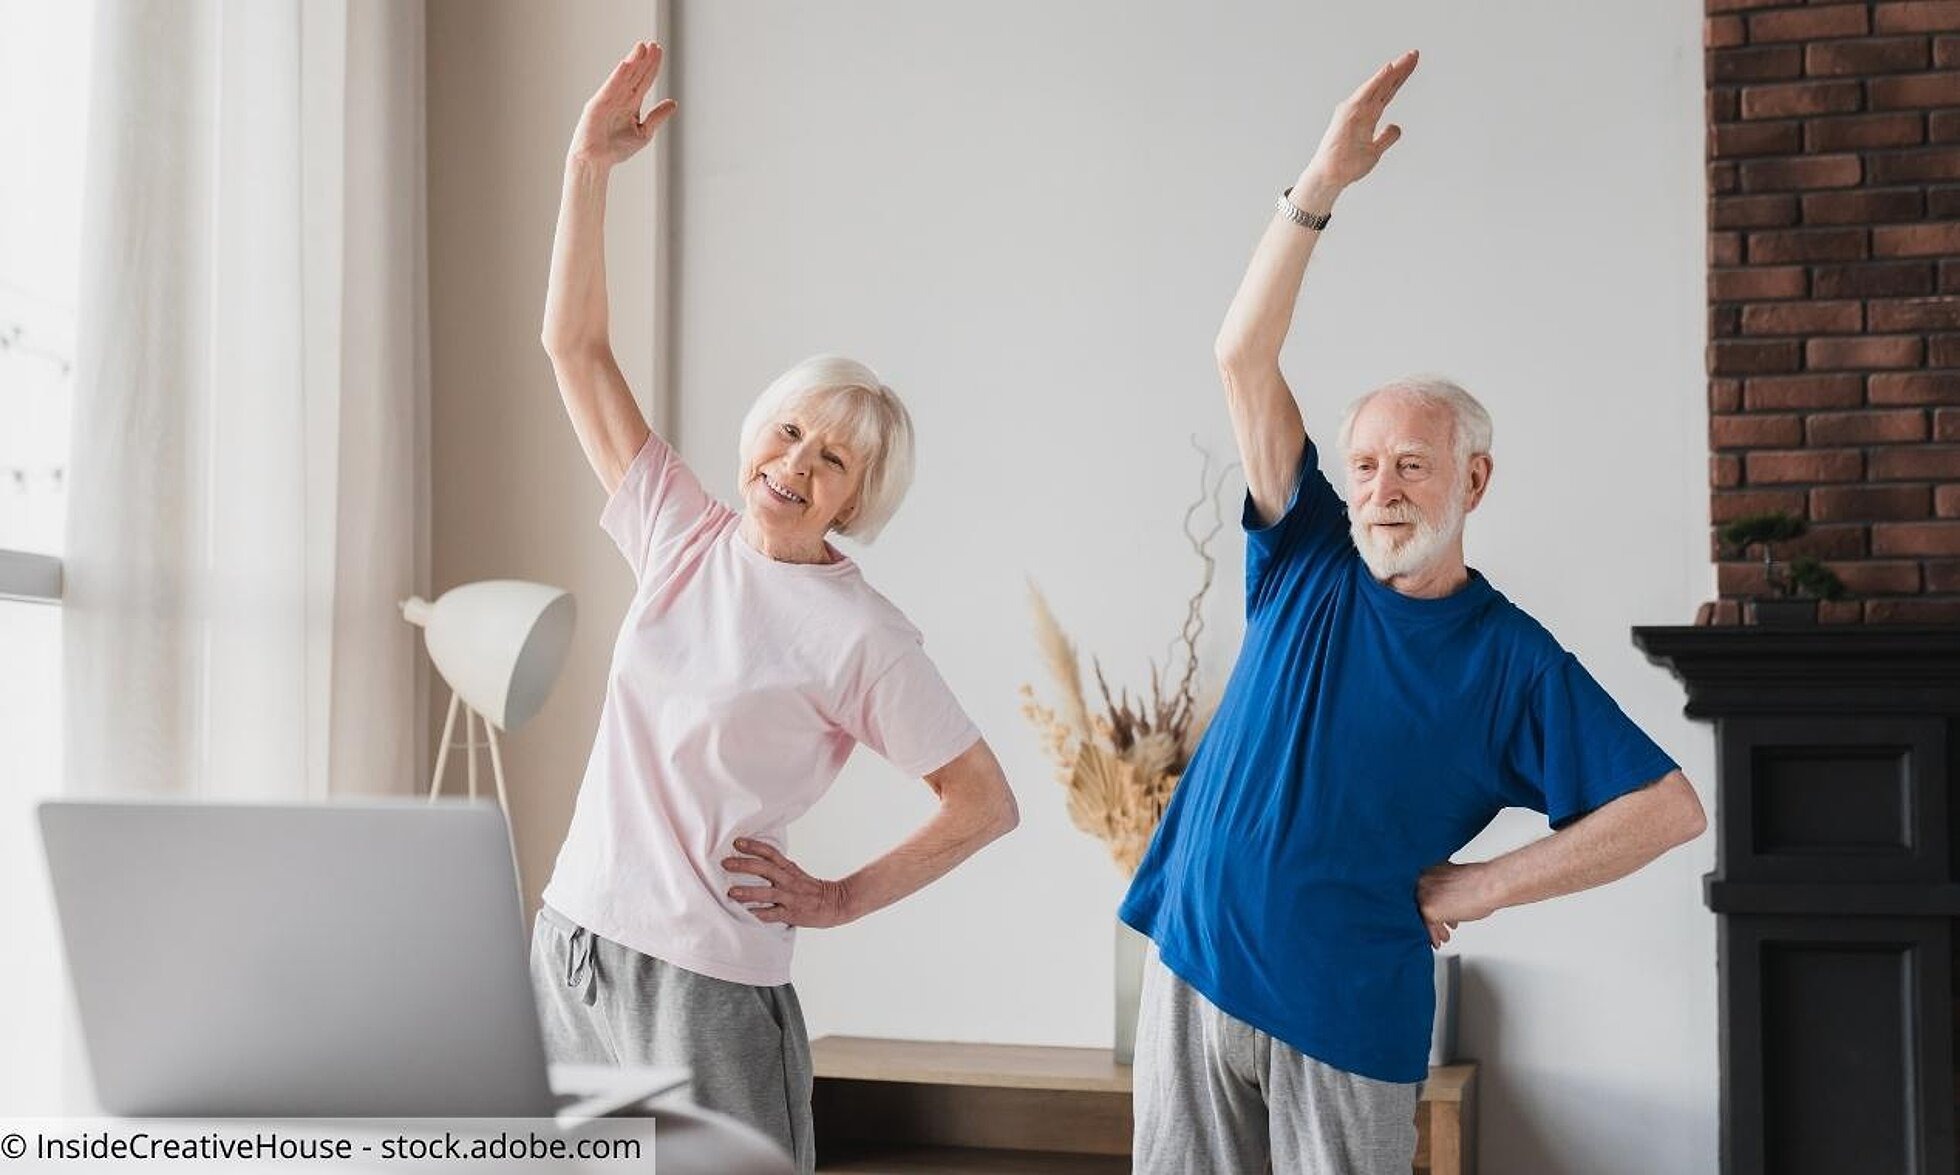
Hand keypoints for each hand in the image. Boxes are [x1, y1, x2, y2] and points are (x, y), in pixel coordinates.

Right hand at [569, 41, 676, 168]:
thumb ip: (657, 117)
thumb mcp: (644, 132)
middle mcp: (620, 98)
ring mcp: (608, 99)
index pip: (644, 80)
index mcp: (631, 103)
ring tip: (642, 47)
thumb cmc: (615, 148)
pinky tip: (627, 64)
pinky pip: (610, 87)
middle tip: (653, 45)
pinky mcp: (597, 104)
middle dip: (644, 60)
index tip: (659, 51)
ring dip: (632, 62)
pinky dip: (618, 76)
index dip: (652, 66)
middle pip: (635, 75)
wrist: (596, 161)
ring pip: (623, 77)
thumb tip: (673, 102)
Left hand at [724, 839, 855, 928]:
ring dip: (748, 892)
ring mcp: (790, 897)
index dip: (754, 846)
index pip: (770, 853)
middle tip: (725, 863)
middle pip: (765, 869)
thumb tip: (753, 862)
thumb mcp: (796, 873)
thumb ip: (778, 868)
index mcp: (789, 868)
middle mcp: (789, 880)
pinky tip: (746, 915)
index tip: (736, 842)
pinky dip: (759, 914)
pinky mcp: (791, 913)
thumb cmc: (811, 889)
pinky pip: (773, 914)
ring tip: (731, 892)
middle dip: (744, 865)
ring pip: (767, 892)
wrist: (835, 903)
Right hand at [1304, 50, 1417, 191]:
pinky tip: (1389, 68)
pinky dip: (1378, 79)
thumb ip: (1387, 138)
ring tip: (1408, 56)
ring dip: (1394, 70)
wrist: (1331, 175)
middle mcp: (1362, 108)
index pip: (1388, 92)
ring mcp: (1355, 108)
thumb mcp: (1375, 151)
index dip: (1400, 78)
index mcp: (1368, 116)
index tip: (1412, 64)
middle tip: (1414, 54)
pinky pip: (1367, 92)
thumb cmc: (1347, 164)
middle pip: (1386, 85)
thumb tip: (1396, 127)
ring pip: (1379, 84)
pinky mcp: (1350, 111)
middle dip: (1401, 69)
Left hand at [1417, 859, 1495, 948]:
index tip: (1438, 911)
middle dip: (1434, 916)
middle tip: (1441, 925)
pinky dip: (1434, 935)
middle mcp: (1424, 881)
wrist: (1489, 884)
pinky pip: (1429, 926)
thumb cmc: (1481, 882)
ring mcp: (1424, 895)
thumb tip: (1448, 901)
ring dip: (1435, 927)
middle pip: (1424, 904)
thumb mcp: (1458, 884)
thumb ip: (1448, 891)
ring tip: (1443, 934)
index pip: (1426, 892)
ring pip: (1425, 916)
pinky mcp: (1429, 910)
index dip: (1434, 904)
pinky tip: (1439, 941)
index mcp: (1431, 872)